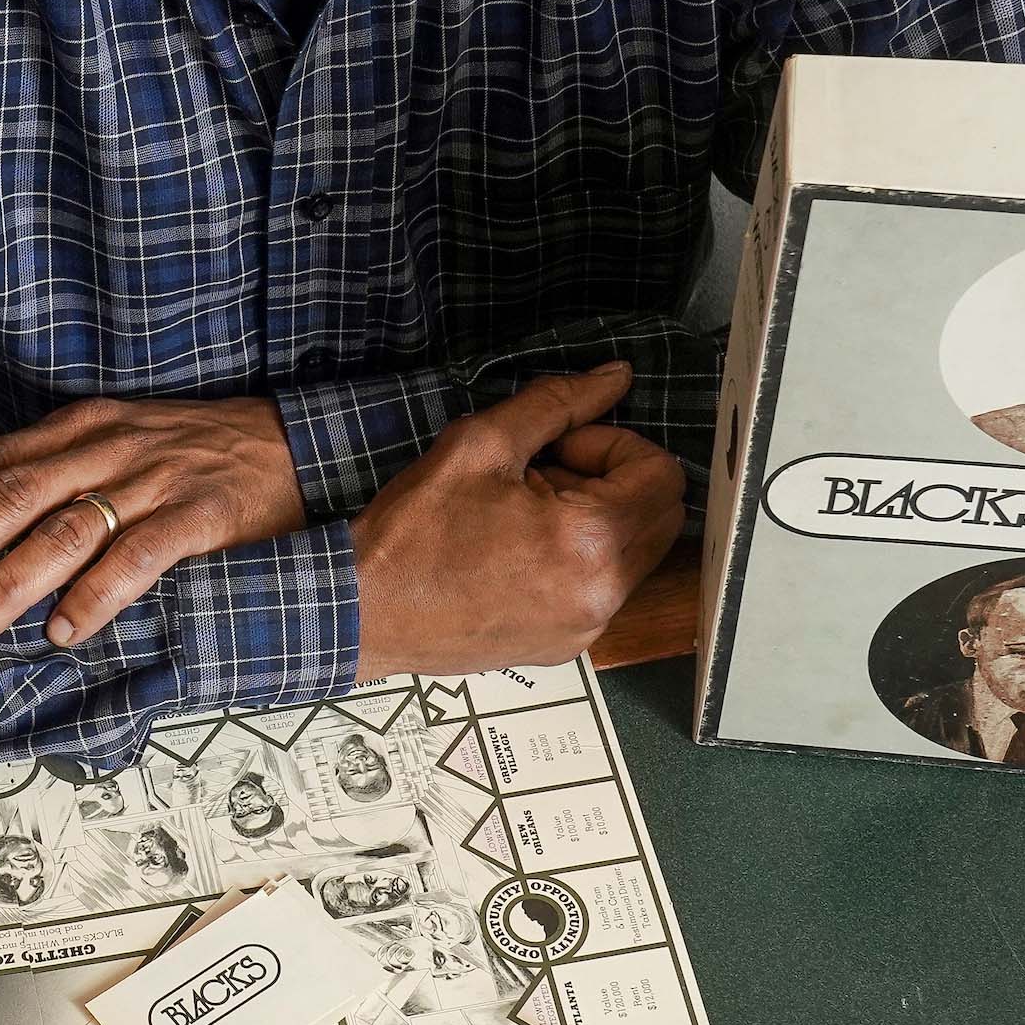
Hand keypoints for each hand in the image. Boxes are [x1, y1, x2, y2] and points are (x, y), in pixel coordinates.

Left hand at [0, 397, 308, 650]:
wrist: (302, 444)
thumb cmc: (198, 456)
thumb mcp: (123, 444)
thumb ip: (63, 473)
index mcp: (83, 427)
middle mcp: (109, 447)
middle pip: (14, 492)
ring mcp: (154, 479)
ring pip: (65, 528)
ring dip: (9, 581)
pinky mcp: (200, 515)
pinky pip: (138, 556)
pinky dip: (96, 594)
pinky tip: (64, 632)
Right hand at [347, 362, 684, 679]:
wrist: (362, 610)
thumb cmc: (413, 531)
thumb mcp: (481, 444)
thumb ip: (558, 404)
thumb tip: (615, 377)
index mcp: (590, 542)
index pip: (662, 473)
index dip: (613, 444)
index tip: (559, 448)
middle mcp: (603, 594)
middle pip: (663, 516)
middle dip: (616, 482)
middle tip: (548, 475)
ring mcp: (585, 627)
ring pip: (634, 554)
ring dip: (598, 520)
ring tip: (526, 514)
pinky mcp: (564, 647)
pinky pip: (601, 590)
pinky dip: (578, 560)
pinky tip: (517, 552)